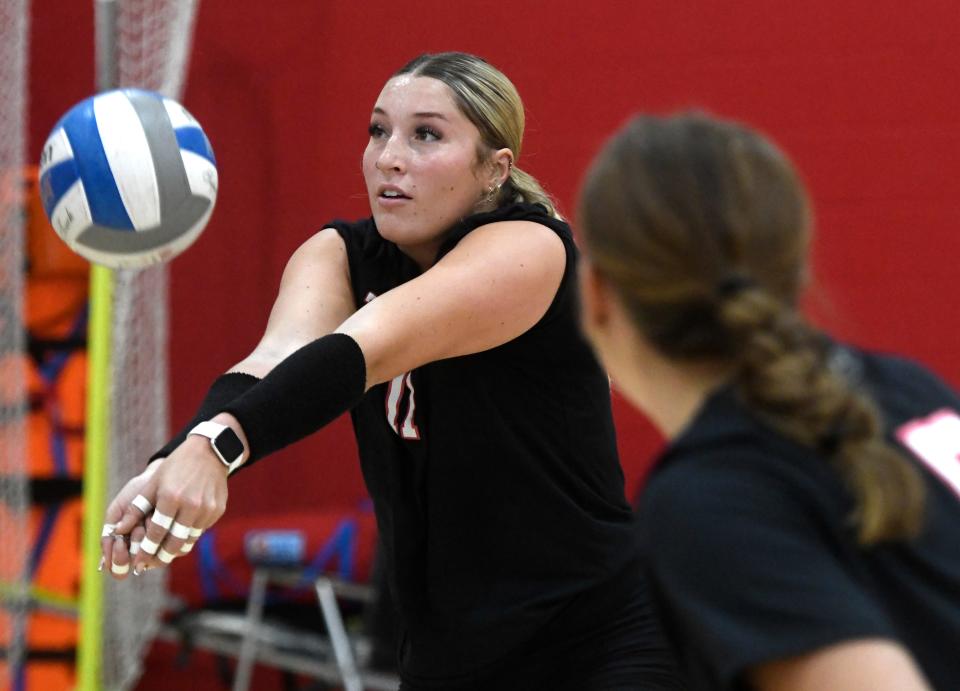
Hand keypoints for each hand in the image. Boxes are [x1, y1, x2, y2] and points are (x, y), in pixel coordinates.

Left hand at [101, 435, 228, 577]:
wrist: (210, 452)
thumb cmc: (176, 467)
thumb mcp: (153, 484)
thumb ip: (136, 509)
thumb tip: (118, 530)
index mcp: (171, 498)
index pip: (156, 533)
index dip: (146, 551)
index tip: (139, 563)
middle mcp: (191, 506)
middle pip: (175, 543)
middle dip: (161, 557)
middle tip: (151, 565)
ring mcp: (207, 509)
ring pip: (189, 539)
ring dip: (176, 549)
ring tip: (165, 554)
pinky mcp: (217, 510)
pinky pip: (201, 530)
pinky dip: (190, 535)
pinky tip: (182, 533)